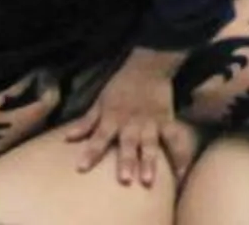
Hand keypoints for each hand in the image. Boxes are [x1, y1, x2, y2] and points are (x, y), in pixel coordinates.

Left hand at [67, 56, 183, 187]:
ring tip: (149, 180)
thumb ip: (86, 122)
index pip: (99, 137)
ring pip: (150, 144)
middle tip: (125, 180)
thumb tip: (67, 138)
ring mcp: (151, 122)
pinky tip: (181, 171)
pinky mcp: (167, 121)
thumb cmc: (120, 86)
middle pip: (128, 144)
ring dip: (149, 161)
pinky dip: (180, 153)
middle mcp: (131, 123)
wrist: (149, 67)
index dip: (91, 152)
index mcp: (112, 118)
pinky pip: (175, 138)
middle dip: (127, 161)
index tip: (81, 168)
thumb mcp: (100, 101)